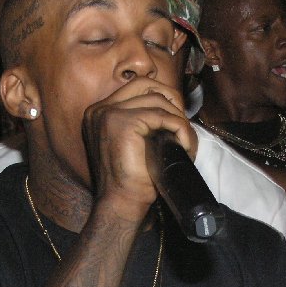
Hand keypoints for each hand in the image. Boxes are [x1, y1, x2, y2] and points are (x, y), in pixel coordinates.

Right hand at [82, 76, 197, 219]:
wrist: (121, 202)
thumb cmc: (131, 179)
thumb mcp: (133, 143)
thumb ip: (142, 122)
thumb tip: (172, 107)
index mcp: (99, 112)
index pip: (136, 87)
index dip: (162, 96)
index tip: (177, 116)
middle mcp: (100, 109)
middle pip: (146, 84)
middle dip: (172, 99)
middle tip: (184, 123)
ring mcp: (109, 114)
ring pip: (157, 100)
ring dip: (179, 119)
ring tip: (186, 141)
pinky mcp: (124, 122)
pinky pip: (162, 116)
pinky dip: (180, 128)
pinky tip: (184, 145)